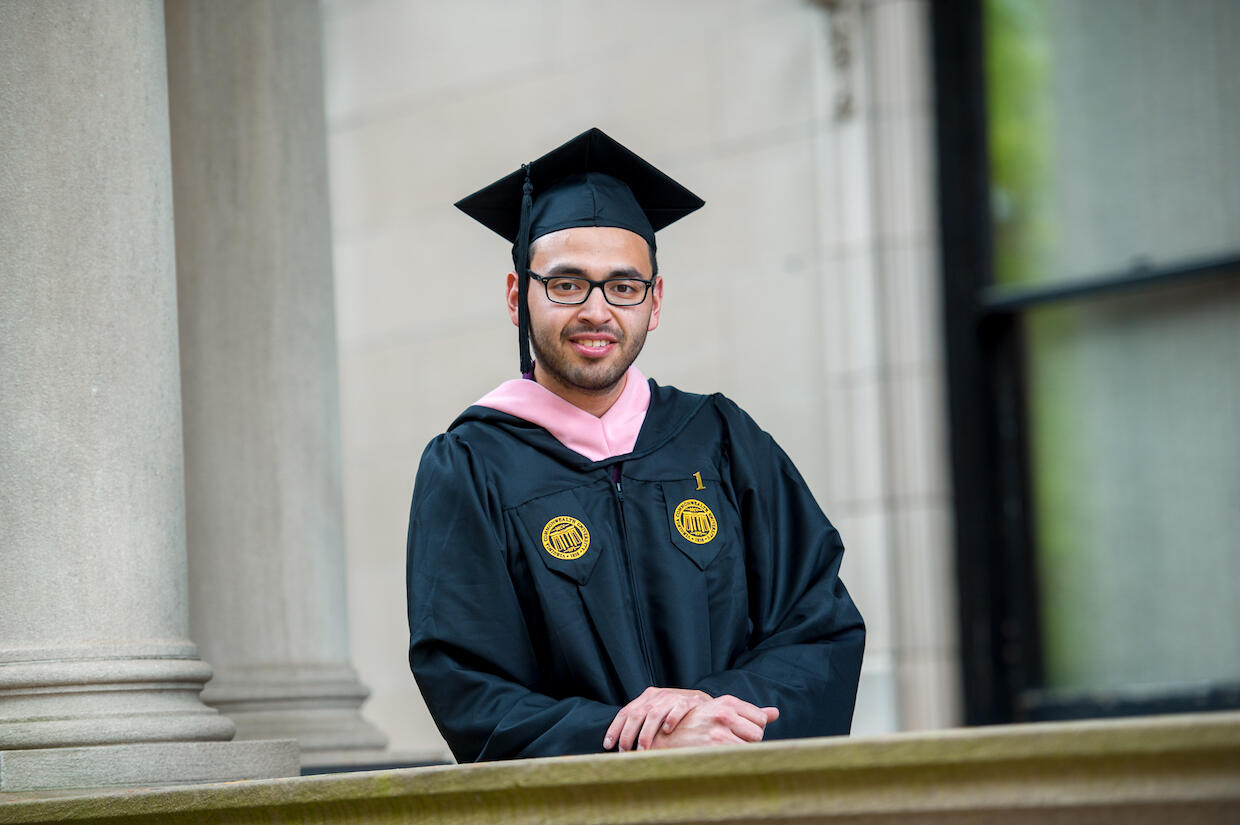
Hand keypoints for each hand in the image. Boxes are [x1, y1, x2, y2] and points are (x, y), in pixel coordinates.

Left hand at [604, 686, 710, 751]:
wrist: (702, 700)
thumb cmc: (675, 711)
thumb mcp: (656, 711)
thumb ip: (642, 721)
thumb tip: (622, 745)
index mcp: (647, 697)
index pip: (625, 712)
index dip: (615, 728)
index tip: (608, 744)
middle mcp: (658, 695)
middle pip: (637, 714)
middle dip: (628, 734)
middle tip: (624, 751)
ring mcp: (673, 697)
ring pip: (655, 714)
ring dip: (646, 733)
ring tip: (642, 749)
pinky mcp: (689, 701)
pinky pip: (678, 709)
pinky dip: (671, 719)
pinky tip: (667, 731)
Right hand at [648, 695, 778, 749]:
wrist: (664, 738)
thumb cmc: (695, 725)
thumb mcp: (720, 711)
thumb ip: (749, 712)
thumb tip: (775, 712)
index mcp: (727, 702)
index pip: (761, 718)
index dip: (752, 729)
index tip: (737, 732)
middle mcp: (725, 713)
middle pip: (758, 734)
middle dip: (747, 741)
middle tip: (727, 742)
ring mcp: (719, 731)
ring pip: (750, 747)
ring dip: (739, 751)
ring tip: (721, 749)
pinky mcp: (714, 747)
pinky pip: (738, 757)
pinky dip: (733, 761)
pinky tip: (718, 757)